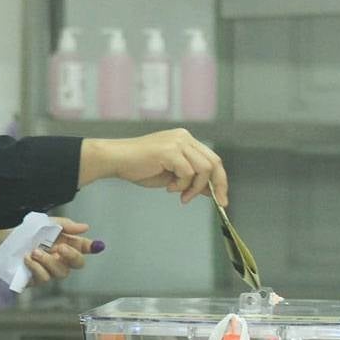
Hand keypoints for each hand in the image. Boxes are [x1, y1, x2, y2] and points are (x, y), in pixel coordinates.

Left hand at [24, 216, 100, 285]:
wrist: (2, 241)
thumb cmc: (25, 232)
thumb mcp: (45, 223)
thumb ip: (65, 225)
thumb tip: (85, 227)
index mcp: (65, 243)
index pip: (83, 247)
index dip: (92, 247)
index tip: (95, 245)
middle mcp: (60, 258)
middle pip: (78, 263)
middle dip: (72, 256)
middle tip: (61, 248)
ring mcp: (50, 270)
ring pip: (61, 273)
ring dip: (49, 261)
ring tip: (35, 251)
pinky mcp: (37, 280)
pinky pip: (44, 278)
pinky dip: (36, 267)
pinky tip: (27, 259)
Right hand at [79, 128, 228, 204]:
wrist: (117, 160)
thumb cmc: (139, 167)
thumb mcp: (171, 176)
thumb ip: (191, 180)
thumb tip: (210, 191)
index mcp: (185, 140)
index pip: (212, 159)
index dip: (220, 179)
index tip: (222, 198)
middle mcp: (184, 137)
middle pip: (214, 162)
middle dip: (218, 185)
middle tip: (218, 202)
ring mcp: (178, 142)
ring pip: (203, 169)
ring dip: (193, 187)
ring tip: (179, 194)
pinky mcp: (170, 150)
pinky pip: (188, 173)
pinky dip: (181, 185)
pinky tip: (168, 187)